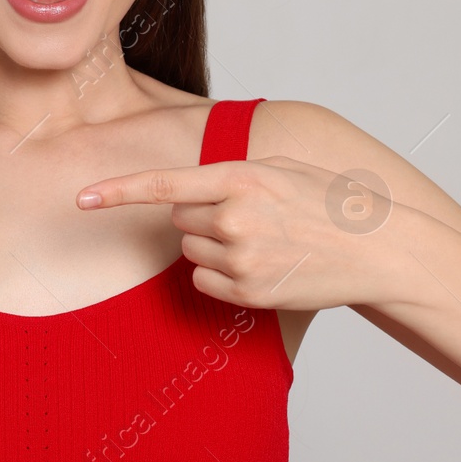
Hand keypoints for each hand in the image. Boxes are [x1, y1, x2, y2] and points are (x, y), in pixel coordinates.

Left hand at [74, 156, 403, 310]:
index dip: (116, 193)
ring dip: (213, 244)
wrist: (379, 248)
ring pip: (191, 249)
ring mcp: (241, 258)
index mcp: (240, 178)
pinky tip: (260, 265)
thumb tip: (178, 190)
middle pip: (177, 218)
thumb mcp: (278, 169)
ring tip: (263, 240)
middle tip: (248, 215)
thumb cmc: (327, 201)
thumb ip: (228, 175)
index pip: (162, 186)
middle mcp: (235, 218)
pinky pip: (204, 281)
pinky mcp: (248, 292)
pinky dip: (220, 275)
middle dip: (200, 215)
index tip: (81, 199)